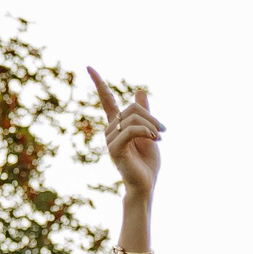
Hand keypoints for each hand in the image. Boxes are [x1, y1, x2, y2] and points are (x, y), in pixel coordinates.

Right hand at [88, 68, 161, 200]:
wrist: (145, 186)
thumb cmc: (146, 163)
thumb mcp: (149, 132)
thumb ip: (144, 113)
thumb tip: (139, 91)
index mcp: (117, 126)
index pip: (106, 100)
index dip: (99, 84)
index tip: (89, 67)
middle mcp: (110, 130)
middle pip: (131, 108)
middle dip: (151, 117)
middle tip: (163, 130)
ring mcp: (110, 140)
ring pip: (132, 118)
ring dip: (151, 126)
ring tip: (160, 138)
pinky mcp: (114, 149)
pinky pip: (130, 130)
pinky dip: (145, 131)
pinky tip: (154, 139)